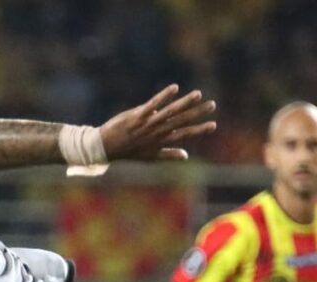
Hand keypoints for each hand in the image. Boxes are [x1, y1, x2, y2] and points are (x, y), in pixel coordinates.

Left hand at [99, 84, 215, 160]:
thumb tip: (186, 156)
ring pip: (170, 111)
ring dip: (185, 102)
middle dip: (197, 113)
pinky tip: (175, 87)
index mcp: (161, 141)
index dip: (199, 130)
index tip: (213, 125)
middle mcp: (156, 132)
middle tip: (212, 105)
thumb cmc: (129, 151)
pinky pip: (153, 104)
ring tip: (198, 94)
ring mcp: (147, 123)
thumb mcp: (150, 156)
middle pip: (180, 121)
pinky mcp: (137, 115)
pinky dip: (164, 96)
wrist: (106, 147)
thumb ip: (169, 154)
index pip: (184, 134)